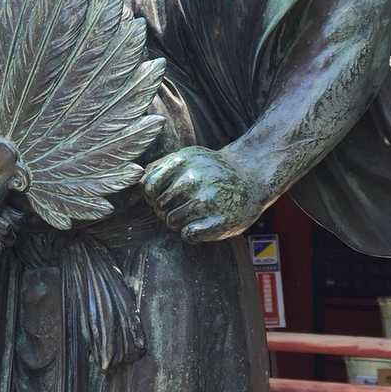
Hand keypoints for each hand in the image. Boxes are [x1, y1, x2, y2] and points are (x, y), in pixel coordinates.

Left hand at [142, 145, 268, 242]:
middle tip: (182, 207)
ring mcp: (207, 200)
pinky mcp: (219, 220)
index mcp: (183, 161)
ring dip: (179, 222)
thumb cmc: (213, 169)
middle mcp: (193, 179)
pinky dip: (191, 233)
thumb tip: (139, 183)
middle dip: (166, 210)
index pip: (148, 186)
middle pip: (159, 206)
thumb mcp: (188, 157)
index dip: (152, 195)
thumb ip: (162, 167)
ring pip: (172, 222)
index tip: (164, 196)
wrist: (252, 175)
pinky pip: (188, 234)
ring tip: (193, 215)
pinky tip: (201, 224)